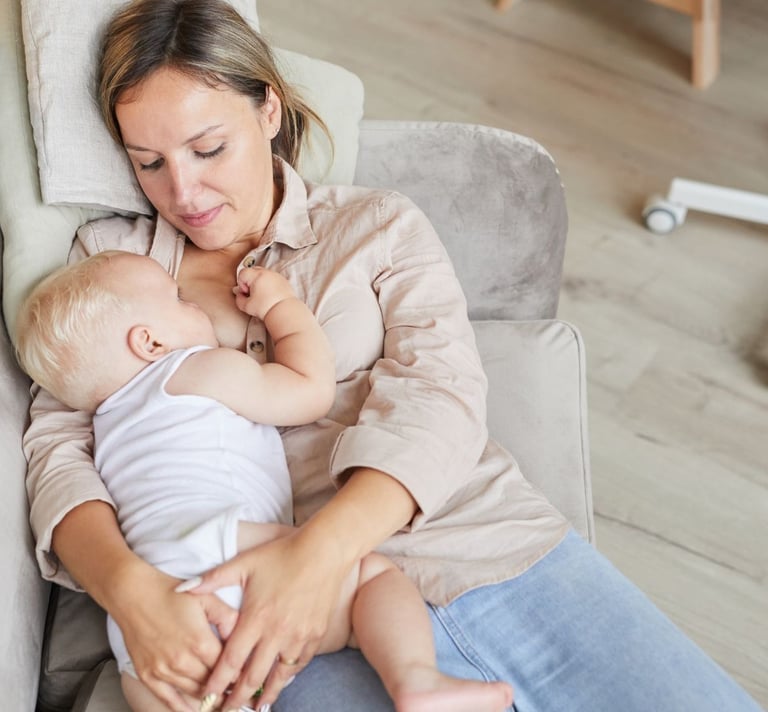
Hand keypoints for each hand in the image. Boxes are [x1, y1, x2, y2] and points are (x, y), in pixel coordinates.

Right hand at [110, 563, 238, 710]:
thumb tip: (242, 636)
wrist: (133, 594)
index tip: (247, 675)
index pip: (227, 667)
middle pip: (211, 684)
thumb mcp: (207, 598)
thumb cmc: (169, 593)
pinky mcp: (148, 675)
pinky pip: (169, 700)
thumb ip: (228, 618)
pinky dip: (184, 708)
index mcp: (200, 642)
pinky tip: (195, 710)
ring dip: (209, 700)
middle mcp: (182, 661)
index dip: (238, 672)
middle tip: (238, 692)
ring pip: (193, 693)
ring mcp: (163, 671)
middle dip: (227, 688)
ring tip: (221, 701)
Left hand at [187, 528, 350, 709]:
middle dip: (237, 698)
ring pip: (278, 676)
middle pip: (253, 676)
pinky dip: (288, 677)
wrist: (324, 552)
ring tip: (255, 708)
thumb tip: (182, 589)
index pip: (231, 660)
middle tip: (226, 711)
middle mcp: (276, 633)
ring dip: (265, 695)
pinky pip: (299, 664)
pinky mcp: (316, 635)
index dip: (217, 682)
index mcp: (256, 618)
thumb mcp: (245, 563)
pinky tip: (282, 682)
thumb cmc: (282, 555)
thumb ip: (212, 579)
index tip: (207, 696)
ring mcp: (298, 636)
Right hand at [234, 267, 296, 320]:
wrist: (285, 312)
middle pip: (252, 271)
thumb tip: (239, 294)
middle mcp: (267, 272)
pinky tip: (271, 295)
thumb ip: (238, 299)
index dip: (241, 284)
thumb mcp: (246, 306)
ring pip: (263, 274)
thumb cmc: (265, 308)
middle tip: (253, 293)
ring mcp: (276, 275)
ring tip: (262, 295)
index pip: (242, 273)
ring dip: (259, 282)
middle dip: (250, 281)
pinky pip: (272, 278)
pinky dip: (269, 284)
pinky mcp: (283, 280)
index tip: (247, 293)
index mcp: (257, 275)